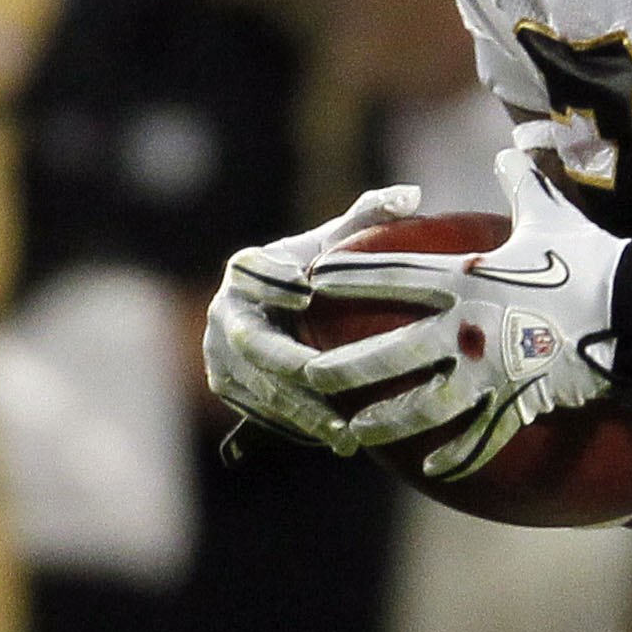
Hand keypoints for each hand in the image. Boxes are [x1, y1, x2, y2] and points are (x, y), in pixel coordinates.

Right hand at [205, 183, 426, 446]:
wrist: (288, 318)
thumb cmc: (322, 274)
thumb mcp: (341, 242)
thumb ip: (371, 216)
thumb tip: (412, 193)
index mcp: (247, 270)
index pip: (253, 271)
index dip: (273, 279)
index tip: (305, 290)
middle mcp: (225, 312)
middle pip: (253, 343)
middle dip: (290, 366)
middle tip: (325, 378)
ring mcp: (219, 355)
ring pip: (256, 388)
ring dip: (298, 412)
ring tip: (344, 432)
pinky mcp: (228, 389)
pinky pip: (258, 414)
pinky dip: (296, 428)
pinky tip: (338, 439)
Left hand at [298, 144, 631, 479]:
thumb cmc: (589, 259)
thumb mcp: (549, 214)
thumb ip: (519, 183)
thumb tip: (509, 152)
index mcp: (465, 278)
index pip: (391, 276)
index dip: (348, 278)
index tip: (313, 281)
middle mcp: (465, 328)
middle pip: (389, 352)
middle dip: (347, 367)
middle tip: (313, 377)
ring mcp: (489, 371)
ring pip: (422, 406)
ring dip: (384, 423)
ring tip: (354, 434)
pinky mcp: (518, 403)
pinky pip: (479, 438)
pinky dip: (455, 456)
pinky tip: (431, 469)